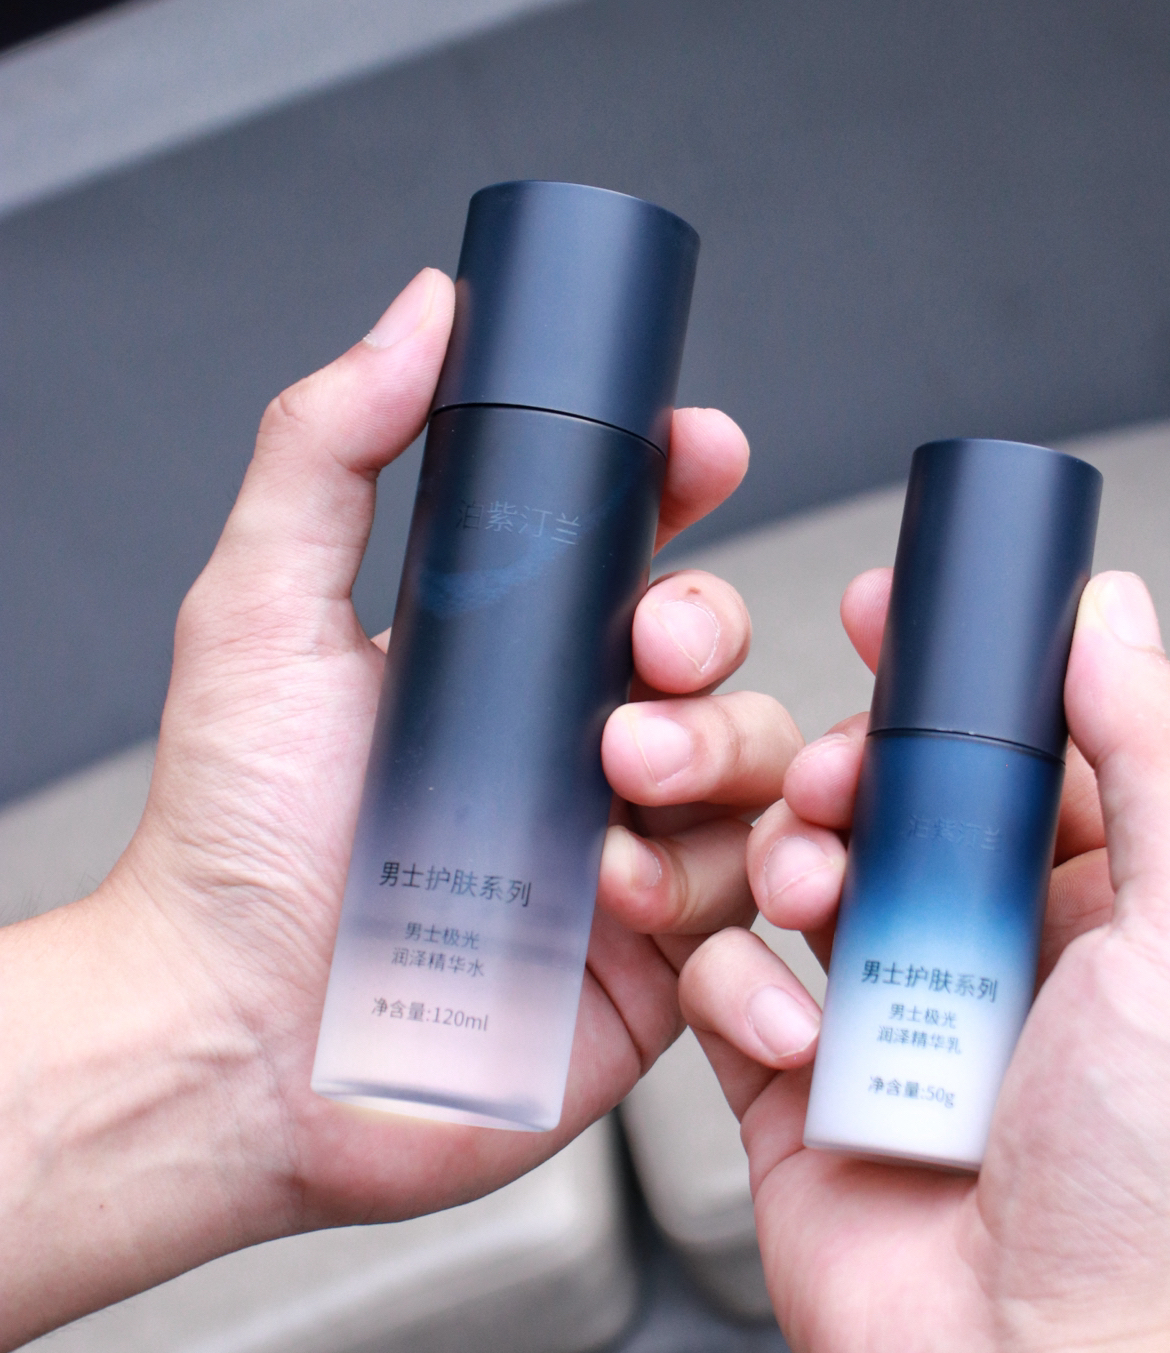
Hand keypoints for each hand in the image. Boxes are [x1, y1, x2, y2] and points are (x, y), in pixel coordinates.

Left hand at [0, 269, 798, 1347]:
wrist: (235, 1041)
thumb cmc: (234, 839)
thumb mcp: (261, 612)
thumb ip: (332, 448)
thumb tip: (426, 311)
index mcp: (504, 659)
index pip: (630, 547)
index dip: (681, 486)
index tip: (697, 448)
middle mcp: (576, 746)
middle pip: (717, 647)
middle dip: (706, 626)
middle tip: (644, 652)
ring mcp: (624, 852)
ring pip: (753, 763)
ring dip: (716, 751)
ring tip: (622, 781)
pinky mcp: (657, 961)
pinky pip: (747, 895)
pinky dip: (714, 880)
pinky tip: (626, 890)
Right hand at [681, 566, 1169, 1352]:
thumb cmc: (1153, 1192)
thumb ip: (1164, 759)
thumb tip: (1118, 616)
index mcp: (1112, 913)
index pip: (1029, 752)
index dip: (960, 677)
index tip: (893, 613)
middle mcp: (999, 959)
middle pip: (900, 800)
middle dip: (857, 767)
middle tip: (843, 778)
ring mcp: (890, 1023)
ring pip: (802, 873)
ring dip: (791, 856)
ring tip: (814, 896)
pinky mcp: (792, 1087)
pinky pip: (730, 983)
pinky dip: (737, 977)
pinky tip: (791, 1025)